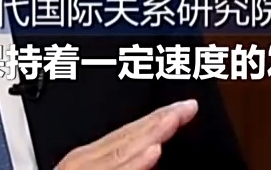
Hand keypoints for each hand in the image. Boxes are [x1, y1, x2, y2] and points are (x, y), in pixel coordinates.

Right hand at [55, 99, 198, 168]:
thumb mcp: (96, 167)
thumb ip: (120, 162)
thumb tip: (151, 153)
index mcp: (88, 157)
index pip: (128, 132)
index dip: (157, 117)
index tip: (184, 107)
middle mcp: (83, 162)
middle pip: (127, 136)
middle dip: (159, 120)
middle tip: (186, 107)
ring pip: (123, 152)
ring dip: (150, 135)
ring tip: (172, 121)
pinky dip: (135, 166)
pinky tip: (154, 154)